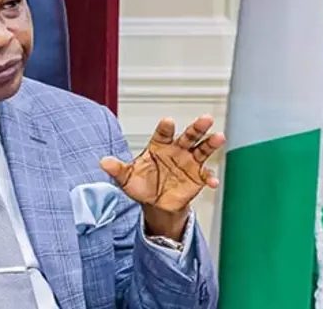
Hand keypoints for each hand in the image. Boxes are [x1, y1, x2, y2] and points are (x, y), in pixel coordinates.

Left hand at [100, 115, 224, 236]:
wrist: (155, 203)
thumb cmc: (141, 185)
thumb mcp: (126, 178)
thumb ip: (117, 169)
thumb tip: (103, 162)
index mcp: (158, 146)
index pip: (163, 134)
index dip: (165, 128)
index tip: (168, 121)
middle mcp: (176, 150)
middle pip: (188, 136)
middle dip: (197, 127)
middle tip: (205, 118)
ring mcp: (188, 162)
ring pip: (202, 149)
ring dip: (210, 143)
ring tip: (218, 137)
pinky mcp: (197, 177)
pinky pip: (206, 175)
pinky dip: (210, 178)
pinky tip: (213, 181)